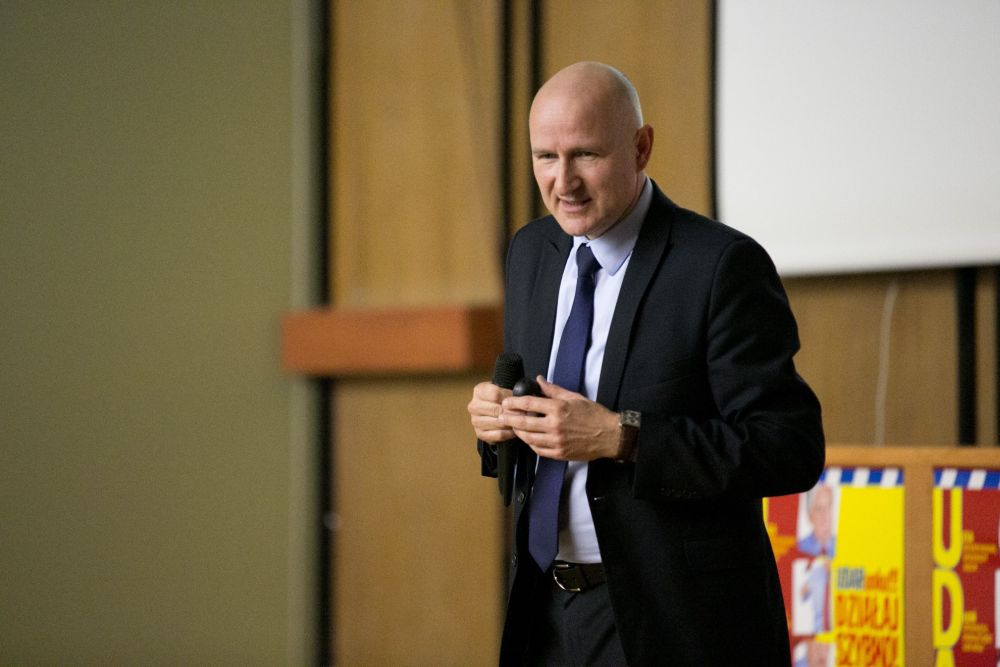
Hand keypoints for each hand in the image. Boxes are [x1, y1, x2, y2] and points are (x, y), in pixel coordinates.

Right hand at [467, 382, 514, 442]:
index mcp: (479, 391)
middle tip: (522, 413)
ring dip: (510, 423)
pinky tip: (513, 430)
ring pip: (497, 423)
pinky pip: (498, 434)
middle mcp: (474, 406)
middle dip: (511, 412)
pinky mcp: (480, 433)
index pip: (495, 394)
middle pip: (496, 409)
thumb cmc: (502, 398)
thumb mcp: (505, 389)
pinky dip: (508, 433)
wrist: (497, 410)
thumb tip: (517, 401)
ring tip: (519, 421)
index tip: (518, 401)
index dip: (509, 398)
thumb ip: (509, 393)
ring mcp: (475, 421)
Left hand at [499, 376, 618, 460]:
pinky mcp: (559, 453)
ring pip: (528, 438)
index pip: (529, 403)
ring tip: (514, 427)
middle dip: (509, 419)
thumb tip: (539, 380)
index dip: (514, 402)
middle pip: (524, 422)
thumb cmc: (594, 415)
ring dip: (518, 432)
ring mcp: (556, 441)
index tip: (506, 402)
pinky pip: (538, 450)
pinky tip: (529, 439)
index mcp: (558, 408)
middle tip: (502, 416)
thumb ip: (554, 390)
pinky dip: (531, 444)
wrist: (610, 435)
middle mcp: (555, 425)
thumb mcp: (574, 397)